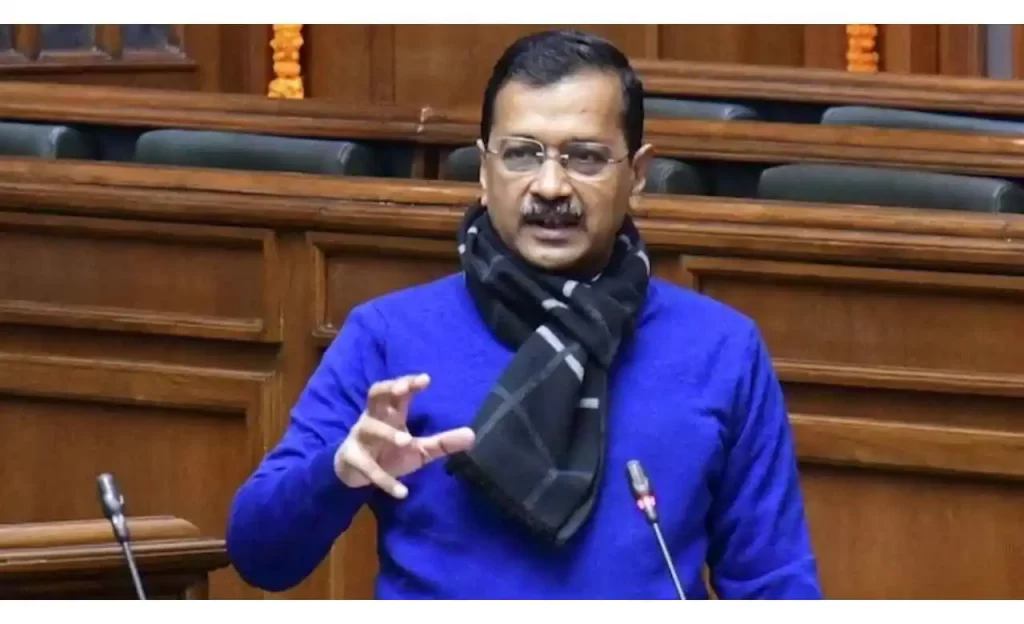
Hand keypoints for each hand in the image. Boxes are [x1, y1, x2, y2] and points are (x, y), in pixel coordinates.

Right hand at [334, 373, 474, 498]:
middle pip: (375, 395)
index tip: (426, 379)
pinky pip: (368, 468)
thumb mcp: (419, 449)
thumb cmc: (388, 453)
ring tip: (407, 441)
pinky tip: (402, 492)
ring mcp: (360, 438)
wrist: (353, 474)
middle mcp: (373, 419)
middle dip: (387, 389)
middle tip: (402, 389)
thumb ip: (442, 442)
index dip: (408, 383)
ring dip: (387, 433)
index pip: (397, 391)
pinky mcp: (352, 459)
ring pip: (369, 428)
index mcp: (390, 413)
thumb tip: (472, 435)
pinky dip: (385, 480)